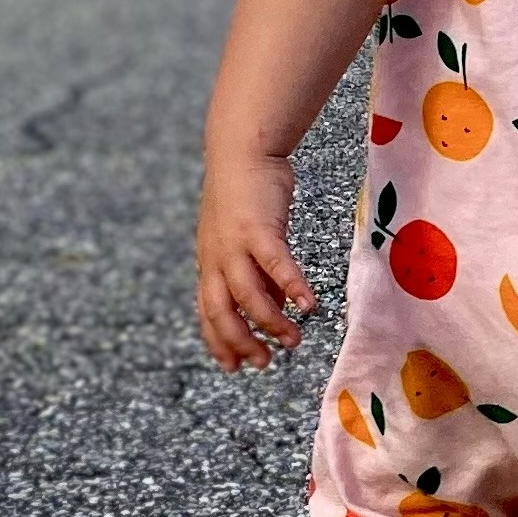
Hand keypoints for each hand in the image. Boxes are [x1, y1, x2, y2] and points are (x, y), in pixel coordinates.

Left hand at [196, 152, 316, 369]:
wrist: (242, 148)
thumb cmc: (247, 194)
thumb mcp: (245, 239)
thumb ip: (258, 273)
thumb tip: (278, 304)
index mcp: (209, 262)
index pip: (208, 312)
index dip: (219, 343)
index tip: (235, 368)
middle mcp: (216, 258)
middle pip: (220, 312)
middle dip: (241, 342)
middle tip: (264, 362)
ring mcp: (234, 244)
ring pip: (247, 296)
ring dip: (270, 323)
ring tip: (294, 340)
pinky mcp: (258, 229)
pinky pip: (275, 265)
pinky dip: (292, 287)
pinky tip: (309, 306)